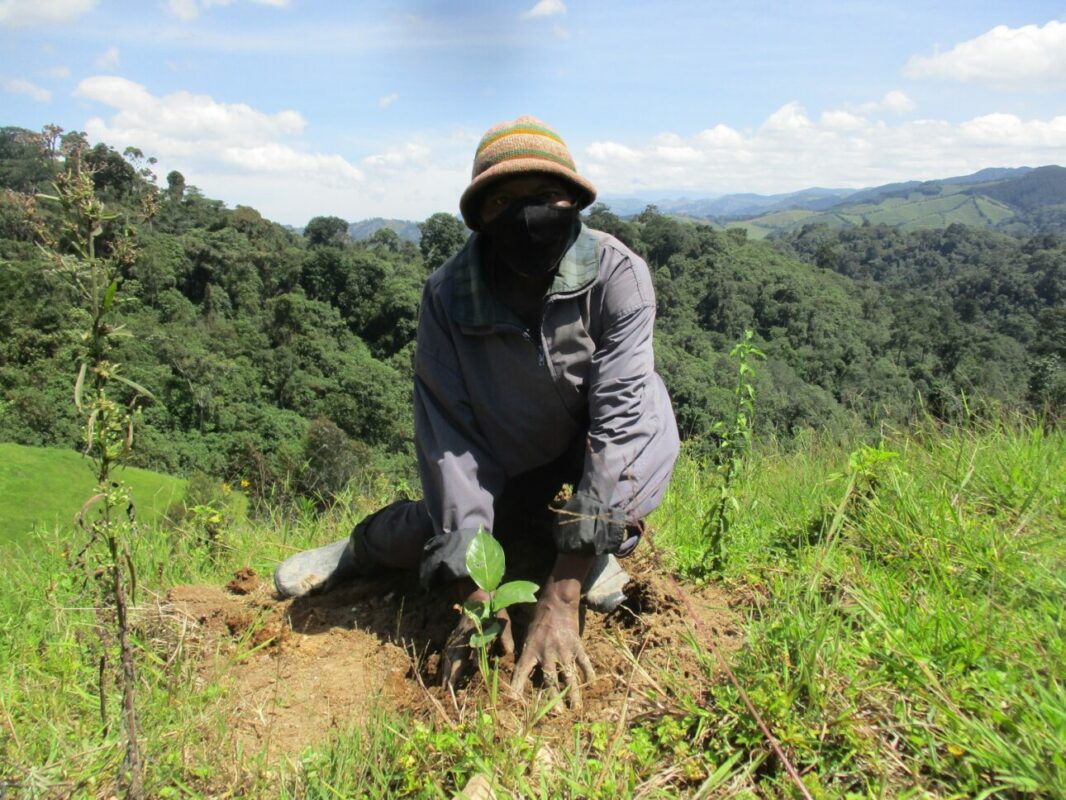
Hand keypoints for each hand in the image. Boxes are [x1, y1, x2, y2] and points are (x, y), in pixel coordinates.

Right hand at [442, 584, 513, 690]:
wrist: (479, 593)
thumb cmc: (493, 608)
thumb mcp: (502, 619)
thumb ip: (505, 635)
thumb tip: (508, 652)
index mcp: (473, 632)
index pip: (467, 653)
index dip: (463, 668)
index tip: (461, 681)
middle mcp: (462, 635)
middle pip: (453, 657)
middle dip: (449, 675)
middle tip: (448, 692)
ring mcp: (457, 635)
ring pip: (448, 656)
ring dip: (446, 671)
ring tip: (445, 688)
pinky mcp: (456, 636)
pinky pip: (448, 652)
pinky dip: (446, 663)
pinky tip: (445, 674)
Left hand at [511, 561, 595, 709]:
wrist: (557, 600)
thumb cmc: (538, 614)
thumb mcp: (525, 631)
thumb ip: (524, 650)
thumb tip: (517, 664)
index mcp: (531, 649)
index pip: (521, 673)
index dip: (517, 688)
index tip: (514, 702)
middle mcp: (547, 652)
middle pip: (549, 680)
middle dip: (553, 699)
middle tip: (556, 714)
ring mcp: (563, 649)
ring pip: (569, 676)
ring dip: (573, 693)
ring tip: (576, 707)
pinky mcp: (577, 644)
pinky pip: (584, 662)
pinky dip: (588, 673)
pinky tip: (592, 683)